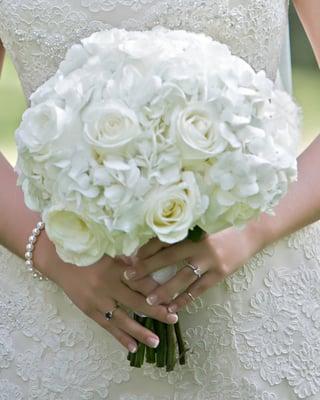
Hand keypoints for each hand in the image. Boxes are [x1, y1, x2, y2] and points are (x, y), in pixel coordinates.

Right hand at [34, 234, 177, 353]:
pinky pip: (107, 326)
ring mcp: (98, 301)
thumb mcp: (109, 251)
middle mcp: (108, 286)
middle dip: (156, 311)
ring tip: (156, 342)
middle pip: (136, 302)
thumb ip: (127, 260)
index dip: (157, 290)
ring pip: (123, 319)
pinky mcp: (89, 311)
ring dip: (140, 331)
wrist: (58, 260)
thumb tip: (148, 264)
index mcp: (115, 268)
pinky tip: (133, 347)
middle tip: (174, 319)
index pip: (141, 281)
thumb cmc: (87, 252)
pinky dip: (120, 337)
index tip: (173, 297)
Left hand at [122, 223, 264, 312]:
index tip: (129, 257)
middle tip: (128, 277)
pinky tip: (173, 307)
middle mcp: (199, 244)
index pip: (163, 240)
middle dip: (146, 268)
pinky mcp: (220, 272)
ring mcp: (210, 260)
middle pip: (168, 258)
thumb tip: (156, 242)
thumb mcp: (202, 225)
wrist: (251, 232)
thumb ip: (182, 233)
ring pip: (182, 277)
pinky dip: (185, 299)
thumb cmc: (222, 228)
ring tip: (148, 300)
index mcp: (191, 229)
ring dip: (164, 290)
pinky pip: (199, 289)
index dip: (145, 249)